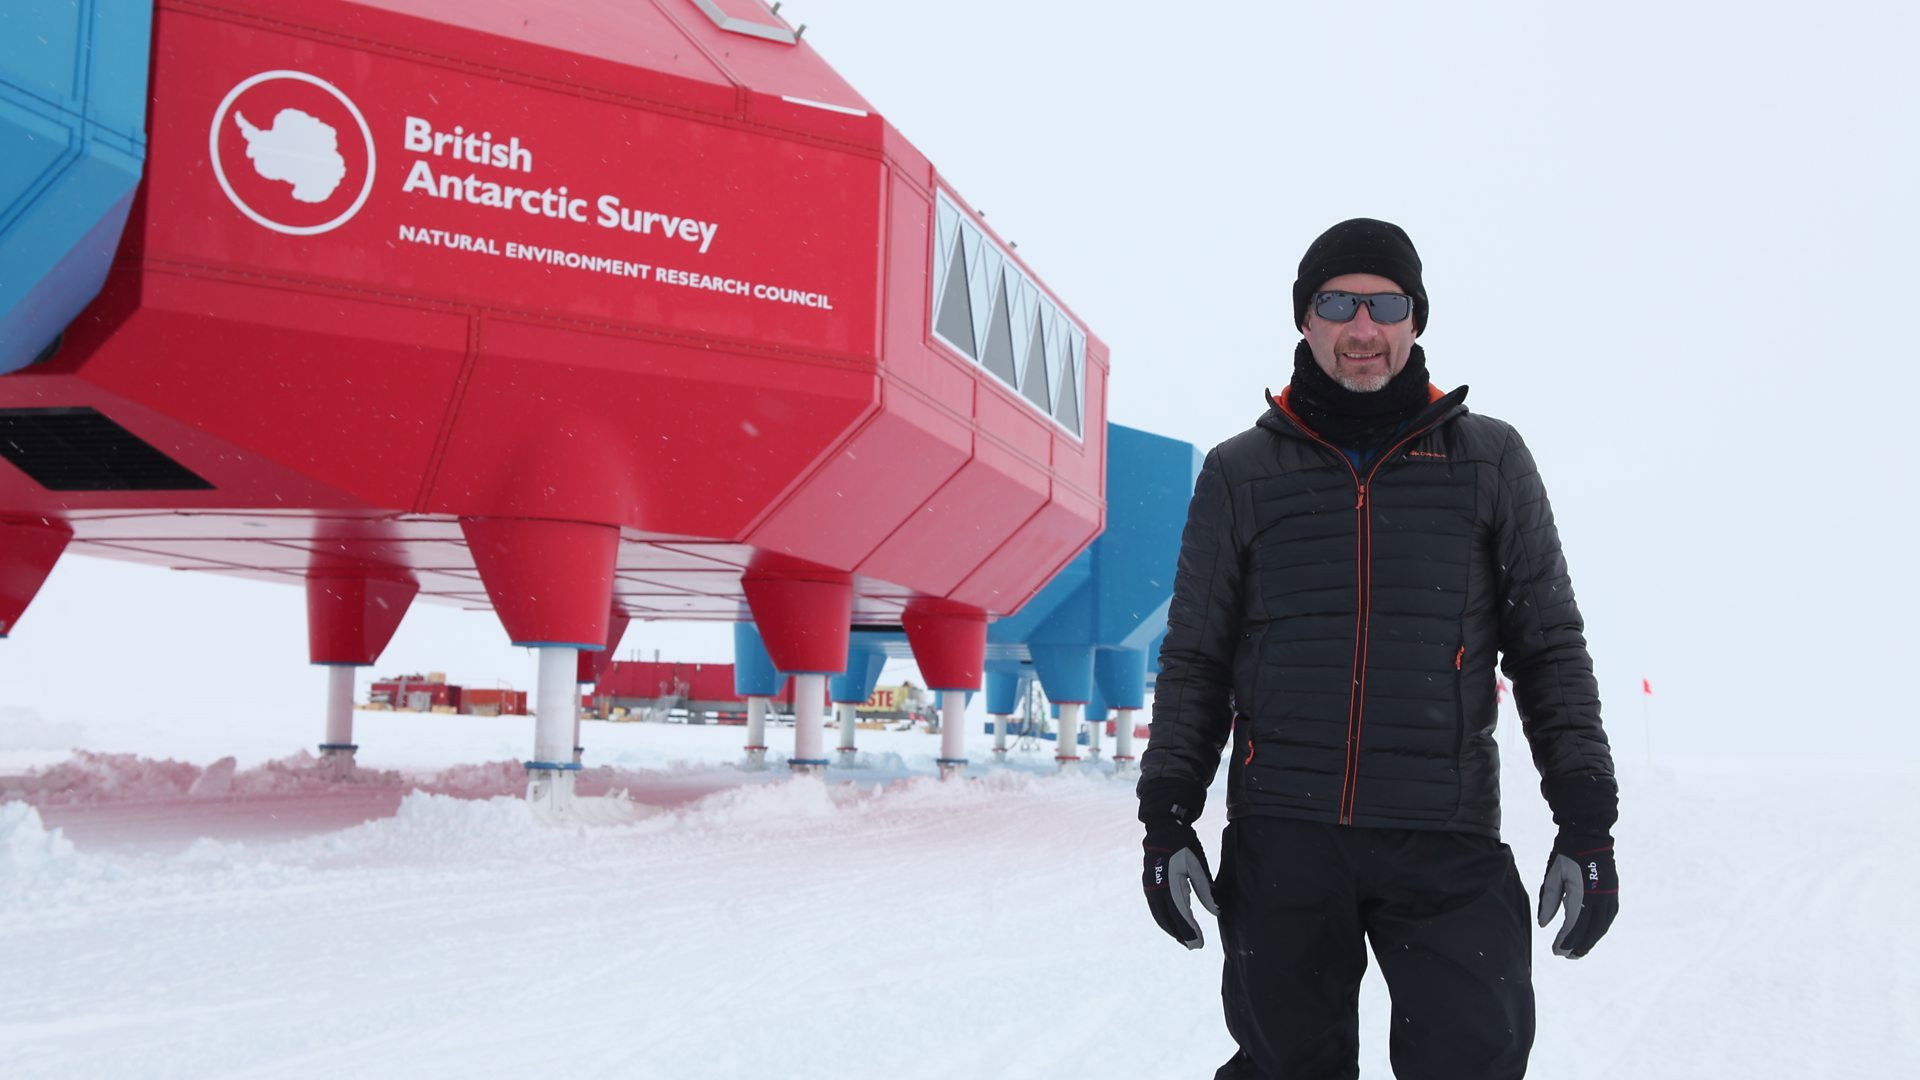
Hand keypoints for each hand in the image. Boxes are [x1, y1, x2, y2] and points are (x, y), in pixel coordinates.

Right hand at [1143, 822, 1219, 949]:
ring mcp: (1151, 887)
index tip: (1198, 944)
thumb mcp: (1198, 866)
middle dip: (1181, 934)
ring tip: (1184, 939)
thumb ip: (1205, 890)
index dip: (1189, 931)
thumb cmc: (1184, 845)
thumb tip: (1216, 912)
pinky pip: (1155, 908)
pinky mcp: (1149, 885)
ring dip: (1171, 929)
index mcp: (1172, 883)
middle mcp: (1157, 888)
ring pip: (1159, 916)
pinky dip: (1164, 919)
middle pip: (1168, 919)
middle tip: (1194, 946)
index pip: (1181, 915)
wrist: (1162, 828)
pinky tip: (1173, 924)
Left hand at [1537, 837, 1617, 957]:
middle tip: (1567, 956)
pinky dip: (1600, 929)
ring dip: (1591, 940)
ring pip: (1602, 926)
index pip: (1574, 925)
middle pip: (1590, 930)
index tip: (1557, 951)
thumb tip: (1544, 924)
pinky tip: (1592, 934)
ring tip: (1579, 951)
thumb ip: (1548, 901)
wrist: (1589, 835)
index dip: (1565, 940)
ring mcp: (1609, 895)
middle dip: (1579, 945)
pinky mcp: (1613, 892)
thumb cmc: (1565, 854)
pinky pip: (1608, 917)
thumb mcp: (1552, 876)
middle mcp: (1600, 898)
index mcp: (1582, 893)